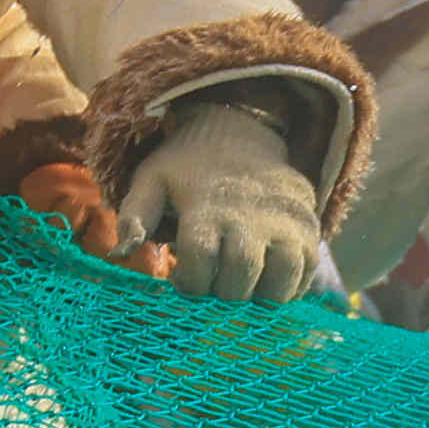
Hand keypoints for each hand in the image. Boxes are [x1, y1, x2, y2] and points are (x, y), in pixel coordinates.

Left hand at [117, 98, 330, 304]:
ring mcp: (284, 220)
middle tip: (214, 287)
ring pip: (281, 278)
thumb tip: (121, 254)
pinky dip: (290, 286)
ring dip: (261, 296)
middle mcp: (248, 215)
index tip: (184, 281)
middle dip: (223, 293)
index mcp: (205, 207)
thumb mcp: (152, 180)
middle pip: (240, 276)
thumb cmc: (188, 166)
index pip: (200, 263)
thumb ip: (134, 216)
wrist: (240, 131)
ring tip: (245, 290)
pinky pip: (307, 270)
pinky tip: (267, 281)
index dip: (190, 283)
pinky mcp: (307, 224)